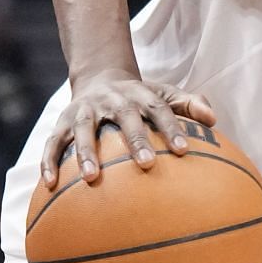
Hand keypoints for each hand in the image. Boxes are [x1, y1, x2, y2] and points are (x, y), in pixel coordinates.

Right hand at [41, 75, 218, 186]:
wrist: (101, 78)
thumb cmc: (142, 98)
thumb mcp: (166, 94)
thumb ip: (191, 104)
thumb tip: (213, 119)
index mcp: (141, 95)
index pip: (160, 110)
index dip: (171, 129)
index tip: (183, 151)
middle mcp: (112, 100)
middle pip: (124, 119)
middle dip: (135, 141)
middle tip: (146, 165)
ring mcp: (85, 110)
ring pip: (83, 130)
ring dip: (85, 152)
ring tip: (91, 178)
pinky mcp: (62, 121)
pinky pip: (52, 143)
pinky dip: (48, 162)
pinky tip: (50, 184)